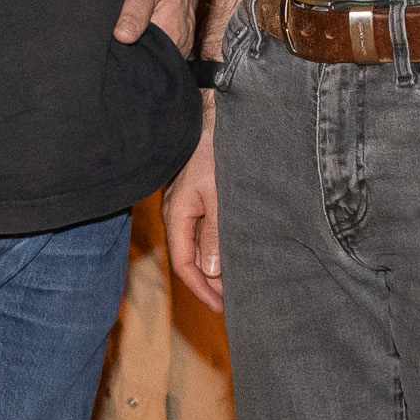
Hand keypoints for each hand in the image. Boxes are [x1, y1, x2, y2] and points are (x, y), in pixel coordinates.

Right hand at [163, 108, 224, 310]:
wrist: (214, 111)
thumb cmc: (214, 147)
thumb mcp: (217, 193)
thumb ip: (215, 231)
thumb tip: (212, 269)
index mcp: (178, 215)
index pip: (185, 264)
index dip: (203, 290)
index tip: (224, 308)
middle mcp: (180, 213)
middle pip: (193, 258)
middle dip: (212, 283)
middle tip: (238, 301)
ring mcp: (190, 203)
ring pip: (202, 244)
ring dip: (219, 264)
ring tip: (242, 280)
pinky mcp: (202, 193)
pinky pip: (208, 228)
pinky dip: (222, 244)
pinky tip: (238, 249)